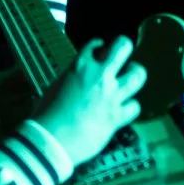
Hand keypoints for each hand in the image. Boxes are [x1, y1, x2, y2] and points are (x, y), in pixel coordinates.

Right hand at [33, 37, 145, 165]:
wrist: (52, 139)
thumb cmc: (46, 115)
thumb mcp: (56, 88)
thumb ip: (72, 80)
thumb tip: (77, 82)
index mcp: (79, 66)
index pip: (93, 44)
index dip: (98, 45)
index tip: (100, 48)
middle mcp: (99, 76)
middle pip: (123, 47)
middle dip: (124, 47)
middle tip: (123, 53)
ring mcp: (111, 95)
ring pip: (138, 75)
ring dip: (135, 74)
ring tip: (131, 77)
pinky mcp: (117, 115)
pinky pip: (134, 106)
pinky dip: (130, 107)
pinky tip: (125, 108)